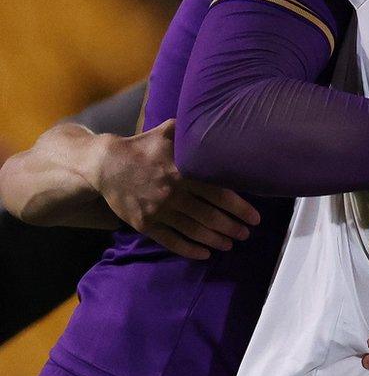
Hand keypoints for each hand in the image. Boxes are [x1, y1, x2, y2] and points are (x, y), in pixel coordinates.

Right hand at [90, 120, 260, 259]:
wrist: (105, 164)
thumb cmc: (143, 146)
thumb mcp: (169, 132)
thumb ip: (194, 132)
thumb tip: (222, 121)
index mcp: (183, 172)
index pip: (219, 193)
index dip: (240, 208)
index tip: (255, 217)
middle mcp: (172, 194)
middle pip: (209, 216)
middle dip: (232, 227)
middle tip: (246, 233)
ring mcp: (157, 211)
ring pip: (193, 231)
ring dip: (215, 240)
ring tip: (231, 244)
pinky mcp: (144, 224)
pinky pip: (170, 240)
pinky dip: (189, 249)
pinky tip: (205, 254)